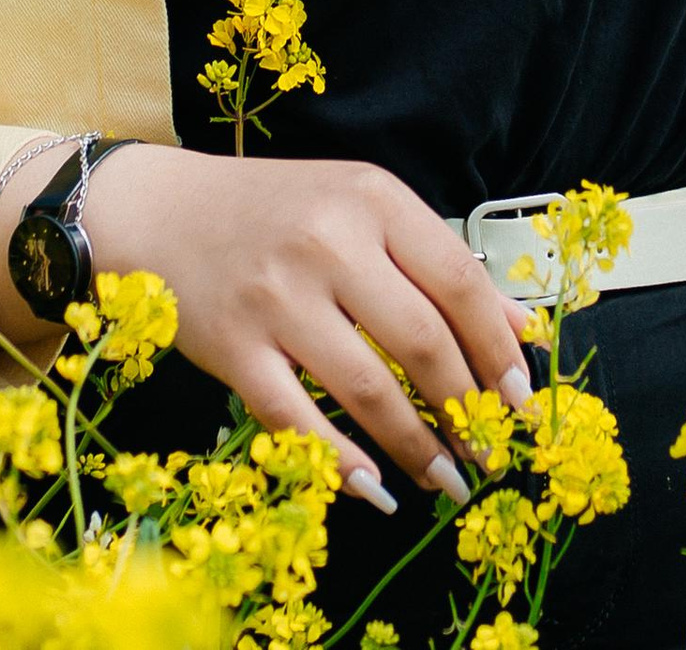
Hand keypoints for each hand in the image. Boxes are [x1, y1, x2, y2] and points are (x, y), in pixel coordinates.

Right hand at [0, 144, 533, 508]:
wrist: (164, 209)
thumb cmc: (283, 210)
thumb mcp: (367, 209)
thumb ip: (440, 263)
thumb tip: (520, 332)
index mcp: (374, 198)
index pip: (458, 280)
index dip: (497, 348)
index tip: (520, 397)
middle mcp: (329, 243)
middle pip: (421, 341)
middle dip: (466, 408)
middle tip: (489, 450)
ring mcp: (277, 298)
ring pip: (366, 389)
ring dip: (415, 446)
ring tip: (446, 479)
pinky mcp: (232, 348)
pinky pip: (295, 419)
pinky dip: (339, 462)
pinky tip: (374, 487)